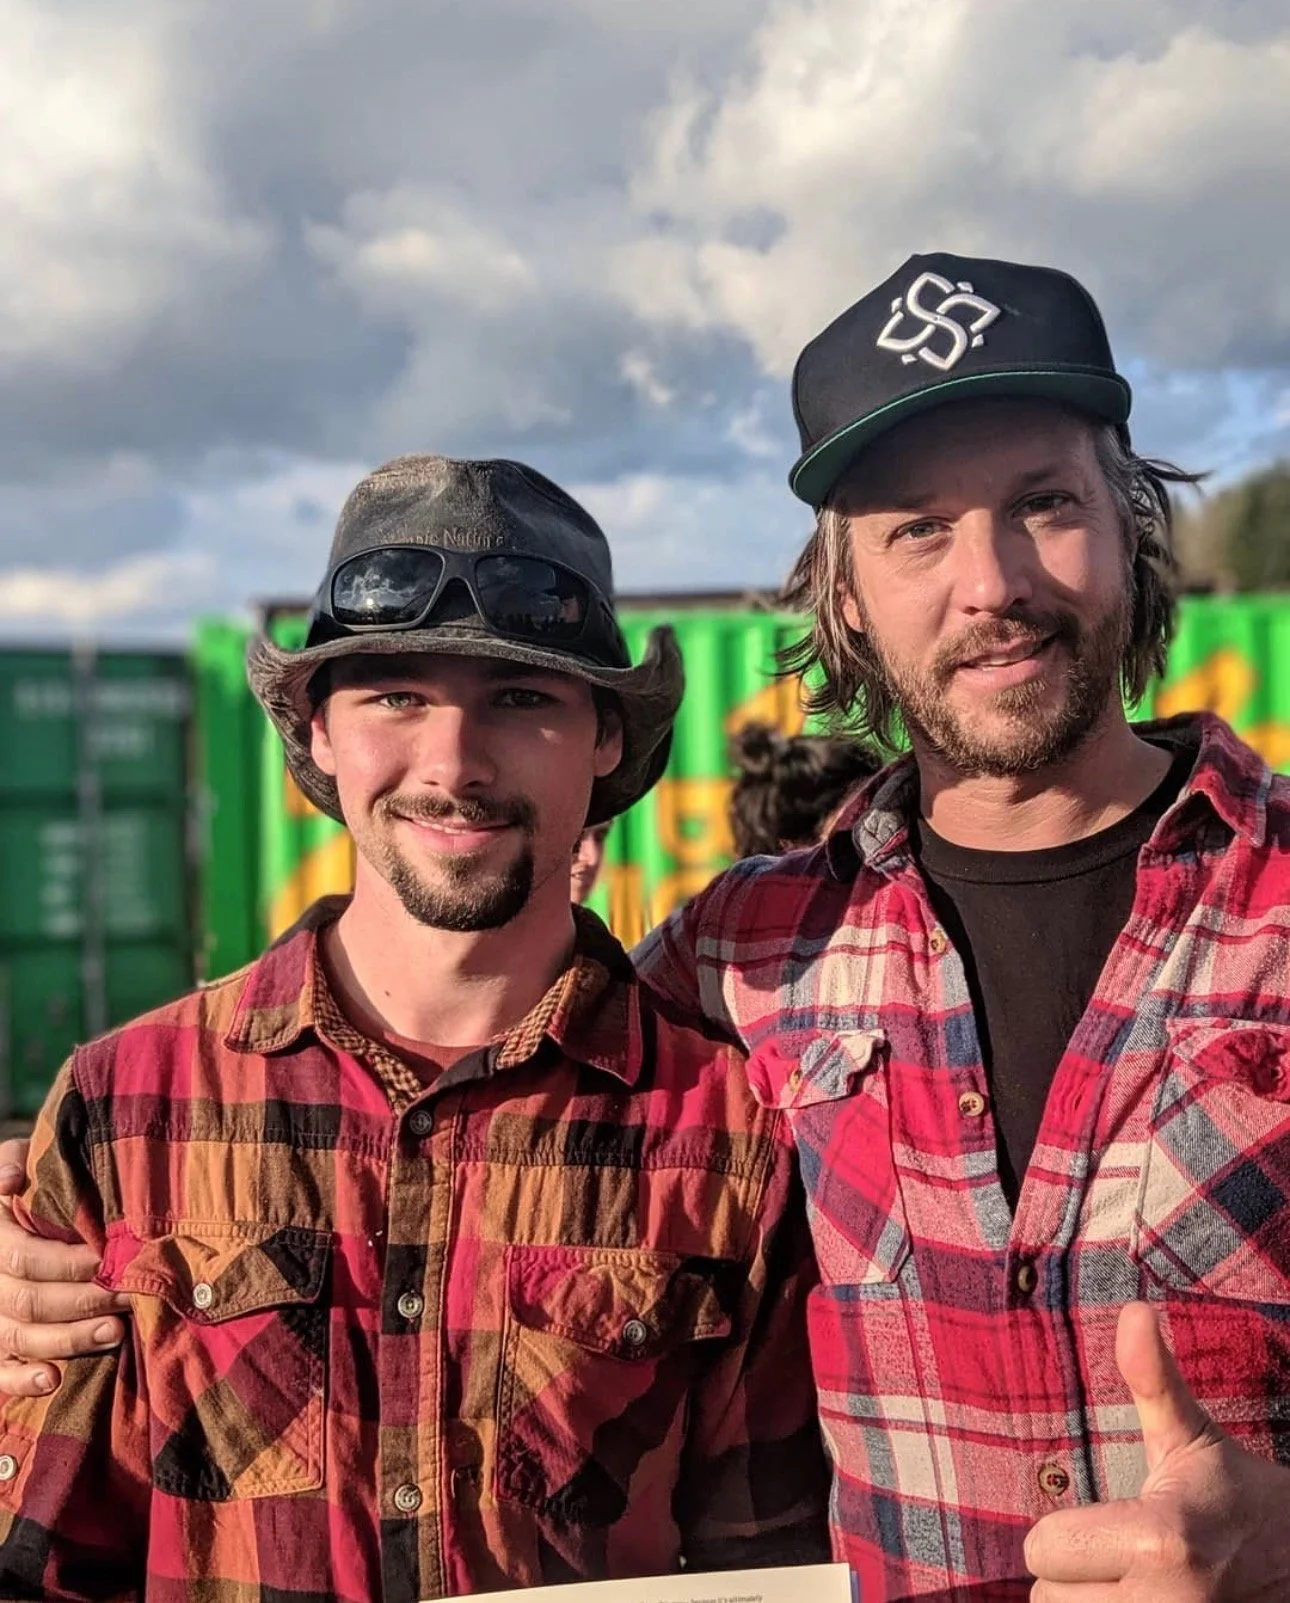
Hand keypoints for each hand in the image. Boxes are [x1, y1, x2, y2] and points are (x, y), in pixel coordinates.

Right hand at [0, 1137, 126, 1396]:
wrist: (13, 1213)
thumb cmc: (28, 1185)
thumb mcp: (19, 1161)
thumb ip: (16, 1162)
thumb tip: (11, 1179)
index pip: (25, 1258)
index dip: (68, 1263)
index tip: (110, 1260)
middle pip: (28, 1302)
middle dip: (82, 1302)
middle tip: (129, 1297)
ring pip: (19, 1339)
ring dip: (68, 1340)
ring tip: (115, 1333)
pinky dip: (22, 1382)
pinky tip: (53, 1380)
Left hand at [1025, 1301, 1289, 1598]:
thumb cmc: (1237, 1501)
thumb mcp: (1193, 1440)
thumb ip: (1153, 1381)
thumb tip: (1135, 1309)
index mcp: (1159, 1542)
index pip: (1043, 1550)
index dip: (1063, 1535)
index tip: (1108, 1524)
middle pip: (1047, 1599)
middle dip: (1072, 1577)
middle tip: (1119, 1560)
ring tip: (1127, 1586)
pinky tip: (1133, 1602)